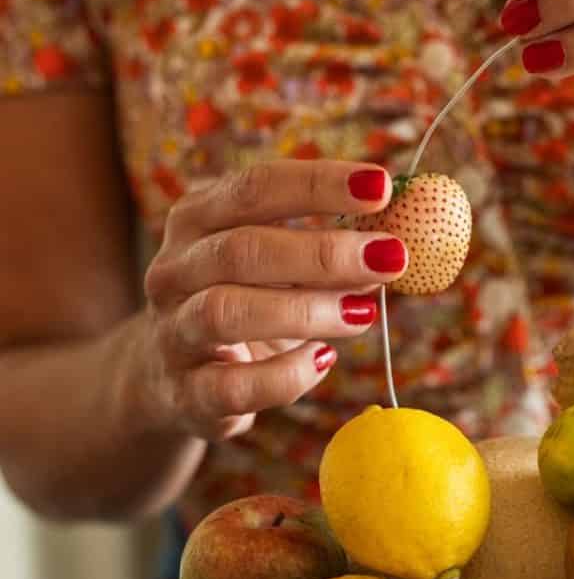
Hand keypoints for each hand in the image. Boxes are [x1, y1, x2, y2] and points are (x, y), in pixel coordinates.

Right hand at [138, 160, 406, 440]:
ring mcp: (173, 333)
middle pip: (242, 249)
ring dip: (306, 310)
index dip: (318, 185)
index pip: (254, 188)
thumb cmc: (244, 307)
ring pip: (228, 311)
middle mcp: (174, 271)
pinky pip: (234, 385)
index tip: (381, 186)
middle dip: (324, 252)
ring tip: (364, 312)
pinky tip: (324, 361)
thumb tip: (395, 246)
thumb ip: (329, 254)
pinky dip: (286, 375)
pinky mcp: (186, 394)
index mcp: (197, 221)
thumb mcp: (279, 271)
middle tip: (391, 256)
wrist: (173, 383)